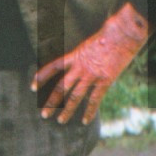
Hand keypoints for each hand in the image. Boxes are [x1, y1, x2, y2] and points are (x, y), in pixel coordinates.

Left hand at [32, 2, 149, 124]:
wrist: (123, 34)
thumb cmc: (109, 34)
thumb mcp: (90, 43)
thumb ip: (83, 55)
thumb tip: (82, 62)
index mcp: (75, 56)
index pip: (53, 67)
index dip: (41, 77)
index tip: (32, 87)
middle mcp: (80, 67)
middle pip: (60, 87)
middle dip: (51, 102)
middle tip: (44, 114)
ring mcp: (92, 75)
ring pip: (75, 96)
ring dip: (67, 110)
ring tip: (60, 121)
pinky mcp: (105, 80)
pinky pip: (95, 99)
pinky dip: (90, 111)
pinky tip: (85, 121)